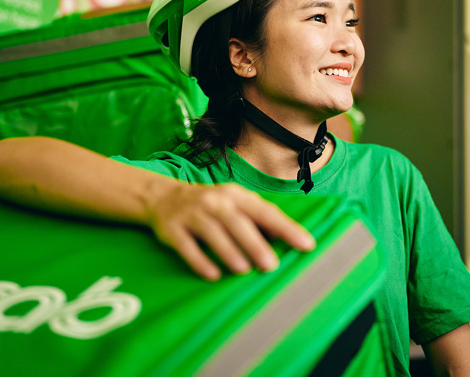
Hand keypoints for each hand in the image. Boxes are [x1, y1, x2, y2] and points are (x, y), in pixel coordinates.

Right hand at [145, 182, 314, 280]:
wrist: (163, 197)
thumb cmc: (210, 205)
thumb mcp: (234, 203)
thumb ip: (258, 216)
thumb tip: (285, 234)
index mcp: (235, 196)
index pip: (265, 212)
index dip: (286, 228)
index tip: (306, 244)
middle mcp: (214, 202)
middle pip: (237, 222)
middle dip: (255, 243)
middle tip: (271, 265)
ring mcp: (192, 214)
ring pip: (213, 233)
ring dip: (229, 252)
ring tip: (243, 269)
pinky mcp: (172, 229)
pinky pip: (187, 246)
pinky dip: (200, 261)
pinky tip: (212, 274)